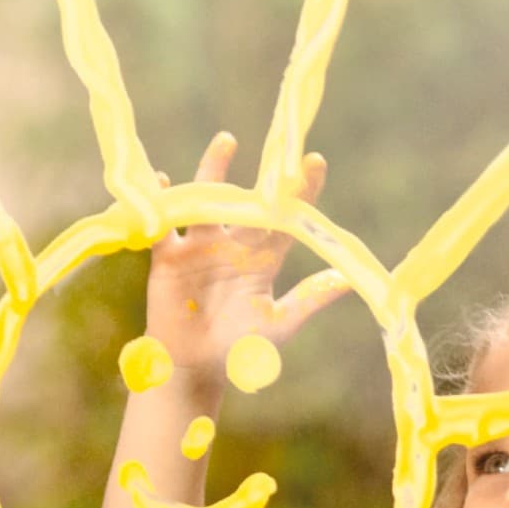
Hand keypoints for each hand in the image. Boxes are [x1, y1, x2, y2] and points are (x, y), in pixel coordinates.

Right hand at [144, 131, 349, 379]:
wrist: (196, 366)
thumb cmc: (240, 349)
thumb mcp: (278, 325)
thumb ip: (308, 300)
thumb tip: (346, 279)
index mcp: (263, 258)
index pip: (286, 220)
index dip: (302, 192)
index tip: (316, 162)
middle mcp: (234, 244)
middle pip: (250, 203)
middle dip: (264, 176)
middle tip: (280, 145)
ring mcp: (201, 247)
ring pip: (209, 202)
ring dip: (215, 171)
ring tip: (227, 141)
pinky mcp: (169, 257)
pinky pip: (165, 225)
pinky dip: (162, 203)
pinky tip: (163, 180)